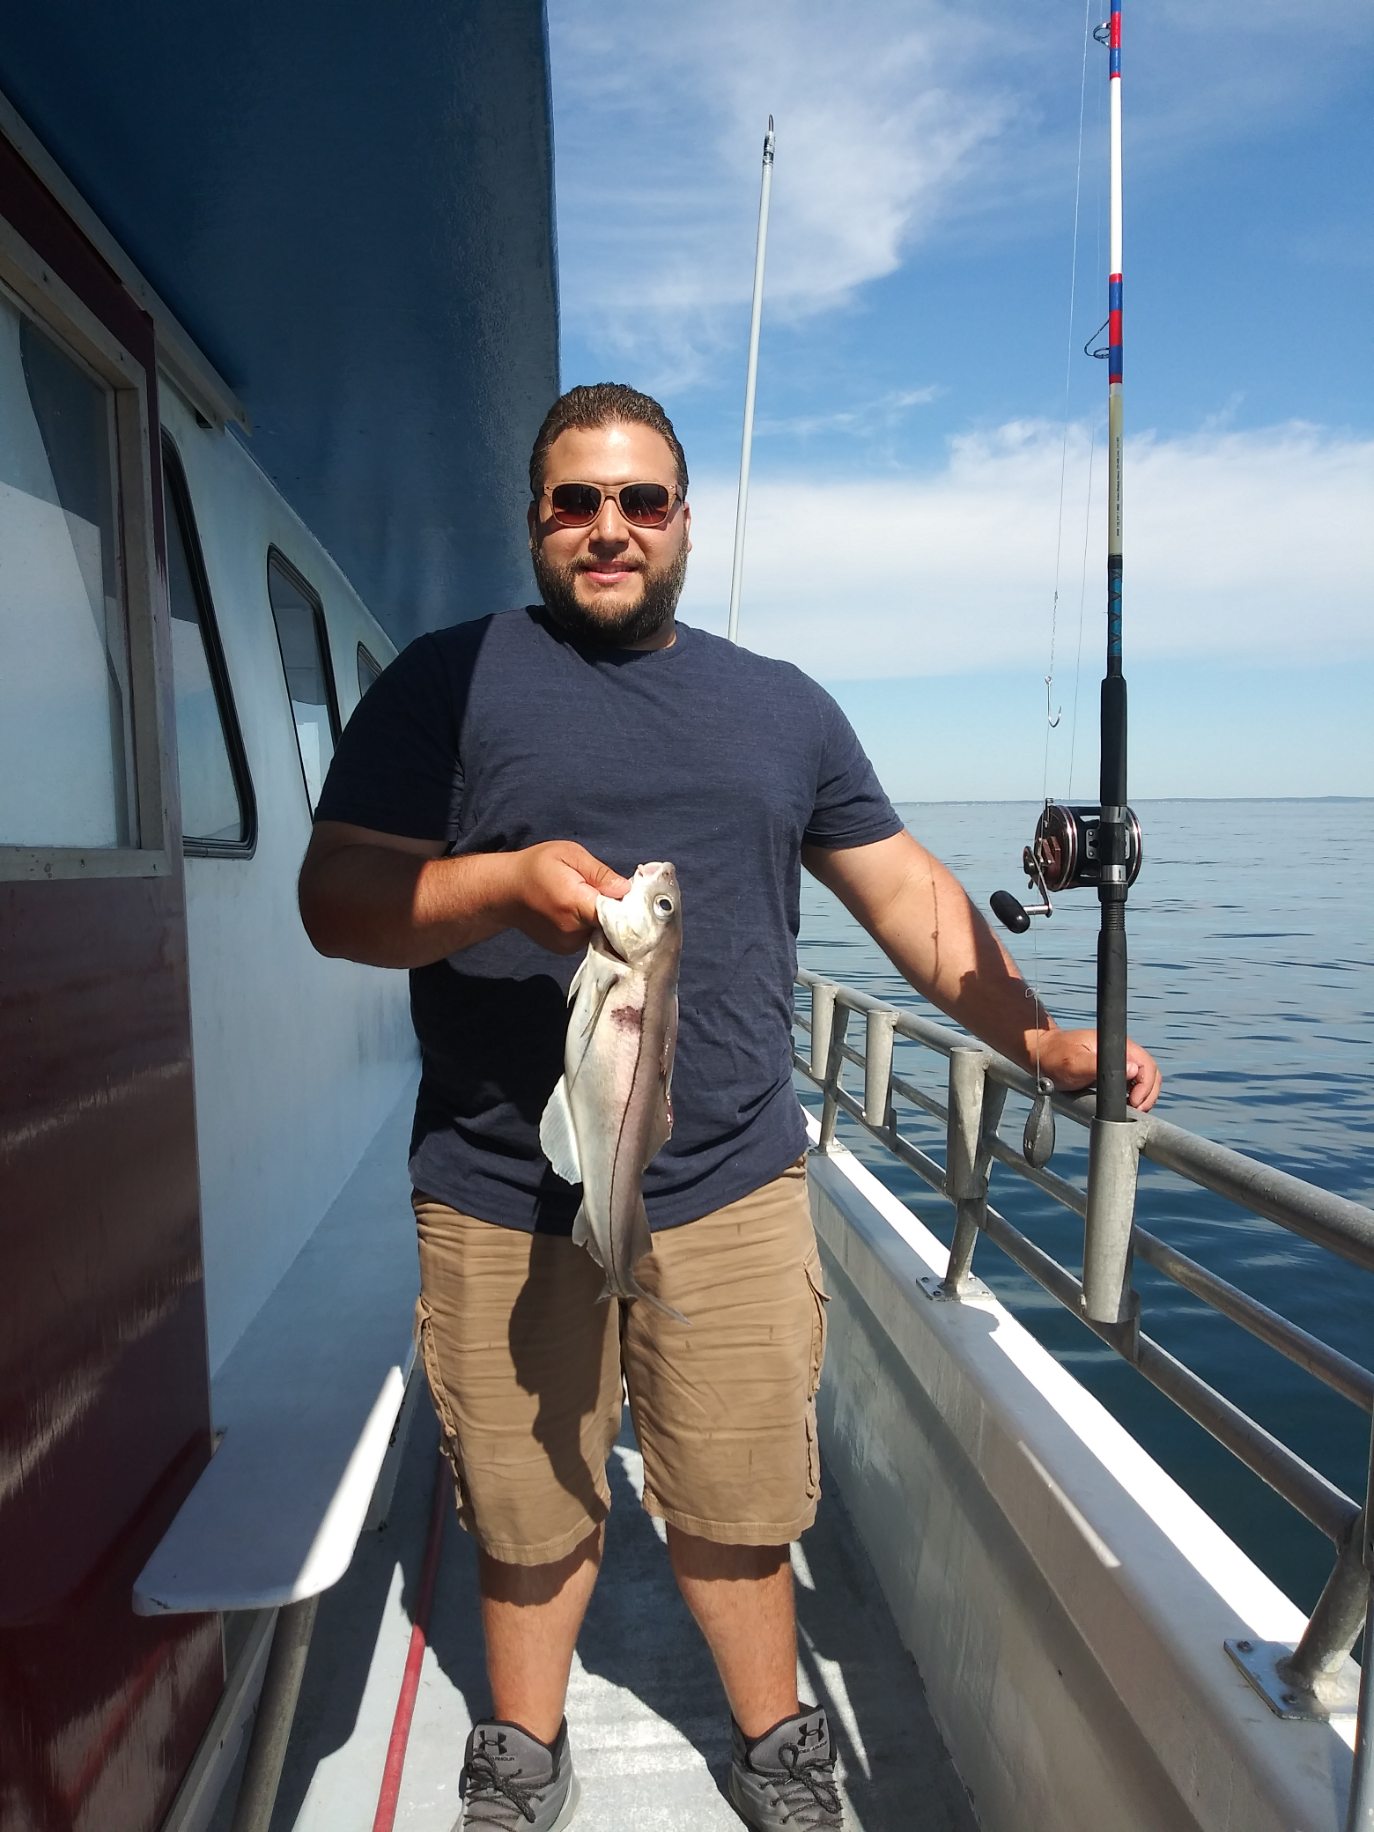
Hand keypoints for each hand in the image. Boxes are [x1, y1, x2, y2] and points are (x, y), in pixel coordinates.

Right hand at [499, 841, 630, 954]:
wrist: (505, 891)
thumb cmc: (536, 866)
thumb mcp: (569, 854)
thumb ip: (599, 873)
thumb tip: (626, 889)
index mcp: (574, 904)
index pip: (616, 916)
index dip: (630, 908)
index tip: (636, 897)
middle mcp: (572, 930)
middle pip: (611, 926)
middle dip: (617, 910)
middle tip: (611, 891)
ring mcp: (568, 944)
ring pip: (602, 933)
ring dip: (604, 919)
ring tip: (589, 899)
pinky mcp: (565, 950)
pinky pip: (590, 938)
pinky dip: (592, 926)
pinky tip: (580, 911)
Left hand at [1031, 1028, 1161, 1112]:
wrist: (1042, 1055)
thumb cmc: (1055, 1057)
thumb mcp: (1073, 1064)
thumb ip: (1098, 1066)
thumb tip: (1132, 1069)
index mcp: (1118, 1045)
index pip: (1147, 1065)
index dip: (1147, 1086)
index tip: (1134, 1102)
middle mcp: (1122, 1052)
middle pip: (1151, 1073)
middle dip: (1148, 1094)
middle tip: (1135, 1110)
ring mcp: (1119, 1062)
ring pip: (1144, 1080)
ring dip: (1143, 1096)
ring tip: (1132, 1110)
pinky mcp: (1114, 1072)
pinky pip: (1133, 1084)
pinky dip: (1135, 1096)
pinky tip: (1125, 1105)